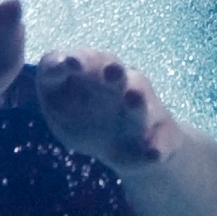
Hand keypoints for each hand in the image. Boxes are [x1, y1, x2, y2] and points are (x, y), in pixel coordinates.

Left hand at [29, 50, 176, 173]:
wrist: (129, 148)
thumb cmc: (84, 122)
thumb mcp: (61, 112)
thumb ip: (54, 89)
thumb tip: (53, 65)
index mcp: (93, 74)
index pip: (82, 60)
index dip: (75, 61)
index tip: (69, 64)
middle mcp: (121, 84)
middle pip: (116, 73)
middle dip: (112, 71)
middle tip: (111, 71)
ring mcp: (144, 108)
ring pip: (141, 101)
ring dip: (137, 99)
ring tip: (132, 99)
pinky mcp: (163, 133)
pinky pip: (163, 140)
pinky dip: (158, 147)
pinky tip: (153, 154)